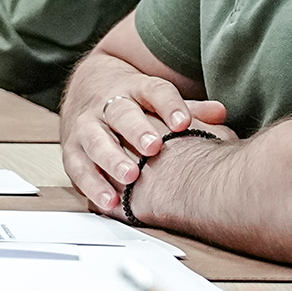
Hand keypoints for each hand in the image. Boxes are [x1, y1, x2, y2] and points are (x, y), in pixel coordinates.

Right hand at [61, 68, 230, 212]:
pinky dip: (92, 185)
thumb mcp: (158, 99)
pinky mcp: (71, 148)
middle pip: (121, 113)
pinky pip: (78, 167)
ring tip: (130, 177)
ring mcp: (86, 125)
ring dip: (111, 159)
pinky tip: (109, 200)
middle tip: (153, 147)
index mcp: (134, 89)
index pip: (154, 91)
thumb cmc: (133, 103)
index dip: (169, 106)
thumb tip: (220, 113)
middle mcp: (107, 104)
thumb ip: (190, 109)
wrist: (86, 89)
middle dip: (136, 130)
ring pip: (95, 140)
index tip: (184, 122)